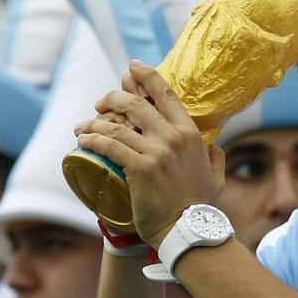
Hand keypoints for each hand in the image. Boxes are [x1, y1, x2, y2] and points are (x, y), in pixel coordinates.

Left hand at [75, 61, 224, 247]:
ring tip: (81, 128)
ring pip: (117, 125)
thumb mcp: (215, 176)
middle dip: (113, 97)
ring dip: (94, 123)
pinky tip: (83, 141)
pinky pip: (110, 145)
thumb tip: (214, 148)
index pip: (166, 94)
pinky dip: (93, 140)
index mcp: (190, 133)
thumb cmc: (199, 206)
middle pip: (135, 103)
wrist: (188, 230)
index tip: (132, 67)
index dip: (146, 76)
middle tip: (99, 104)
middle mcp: (173, 137)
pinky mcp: (140, 168)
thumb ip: (214, 157)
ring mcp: (156, 151)